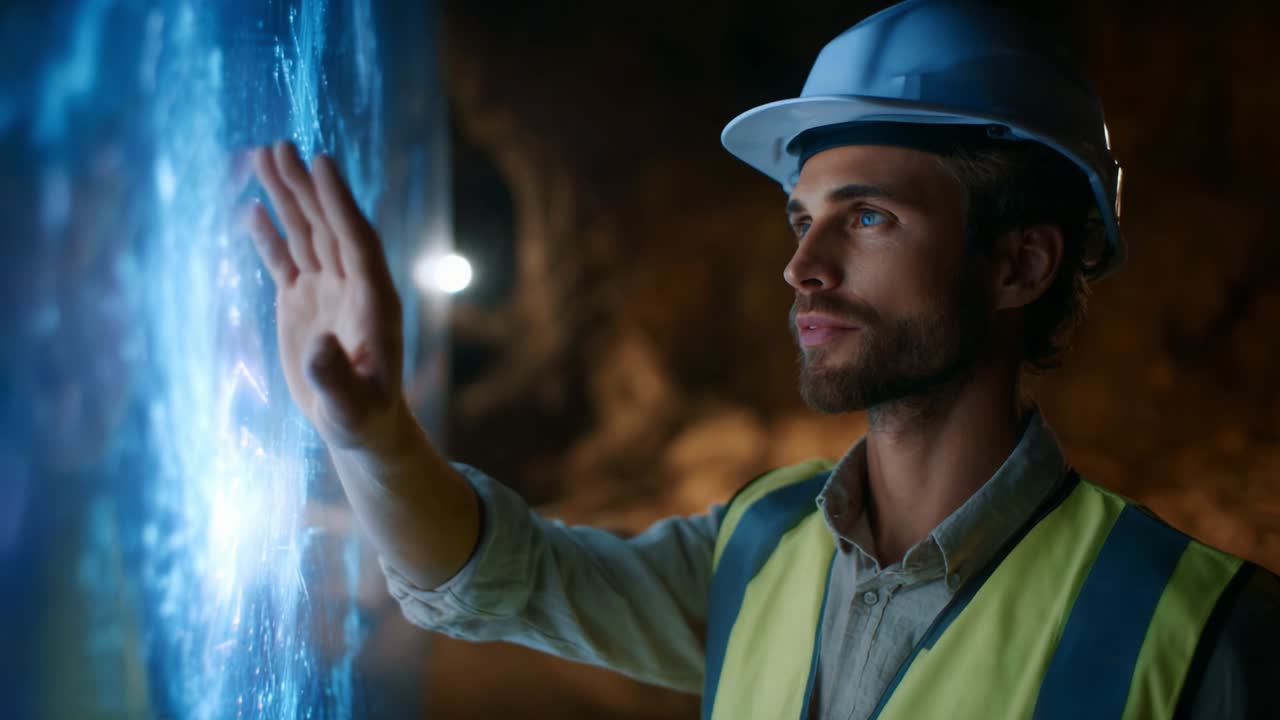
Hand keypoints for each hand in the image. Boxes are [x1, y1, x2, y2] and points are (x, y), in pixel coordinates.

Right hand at [246, 141, 405, 450]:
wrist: (360, 427)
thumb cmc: (362, 419)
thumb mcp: (350, 406)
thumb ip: (335, 377)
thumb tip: (319, 346)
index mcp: (374, 301)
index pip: (356, 241)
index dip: (339, 203)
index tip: (322, 163)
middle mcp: (352, 286)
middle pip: (328, 226)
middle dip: (305, 187)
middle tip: (280, 146)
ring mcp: (326, 290)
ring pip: (305, 234)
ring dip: (286, 197)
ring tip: (264, 155)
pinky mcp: (303, 302)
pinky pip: (285, 260)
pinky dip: (269, 236)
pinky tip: (252, 208)